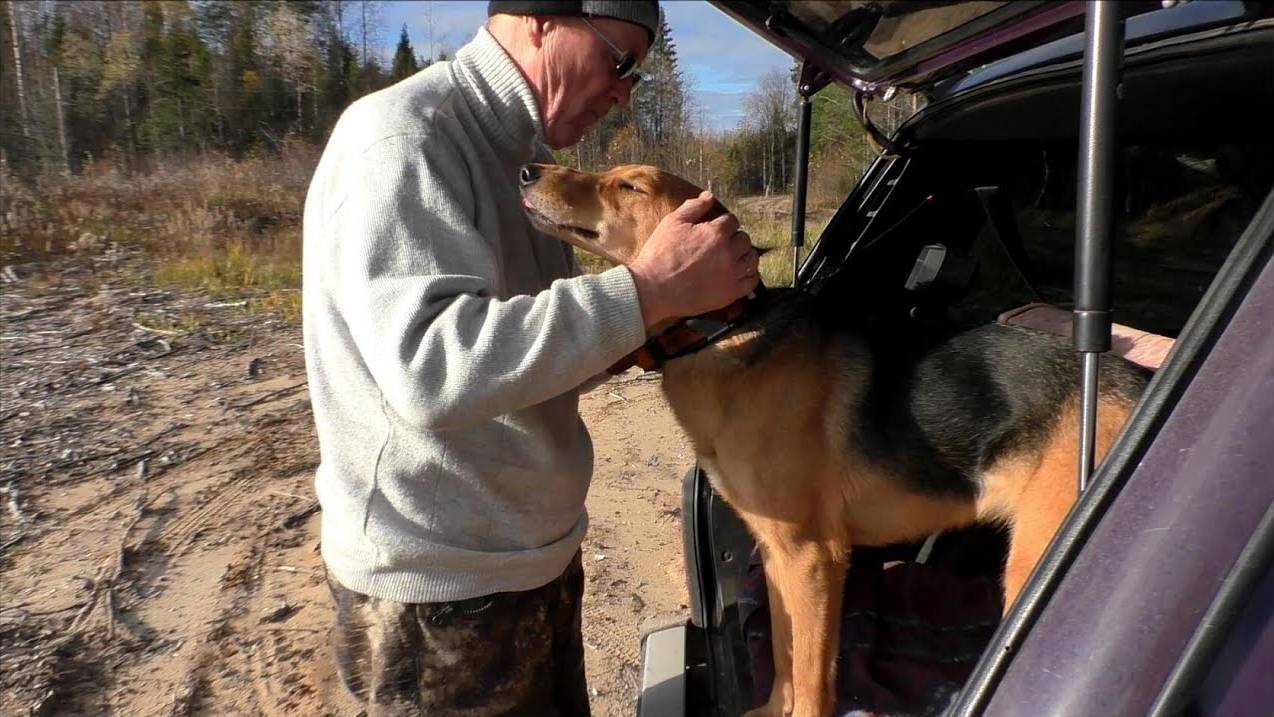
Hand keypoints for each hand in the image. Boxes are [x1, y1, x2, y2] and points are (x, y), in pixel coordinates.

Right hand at [628, 191, 759, 328]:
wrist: (653, 289)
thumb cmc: (660, 254)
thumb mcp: (672, 223)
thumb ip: (694, 206)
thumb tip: (709, 195)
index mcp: (715, 233)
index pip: (731, 221)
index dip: (723, 223)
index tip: (716, 229)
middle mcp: (728, 252)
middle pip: (744, 239)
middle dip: (734, 238)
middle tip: (721, 244)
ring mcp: (731, 274)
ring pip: (751, 259)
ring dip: (744, 255)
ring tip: (732, 257)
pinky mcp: (730, 293)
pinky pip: (751, 281)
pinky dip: (750, 275)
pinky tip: (740, 273)